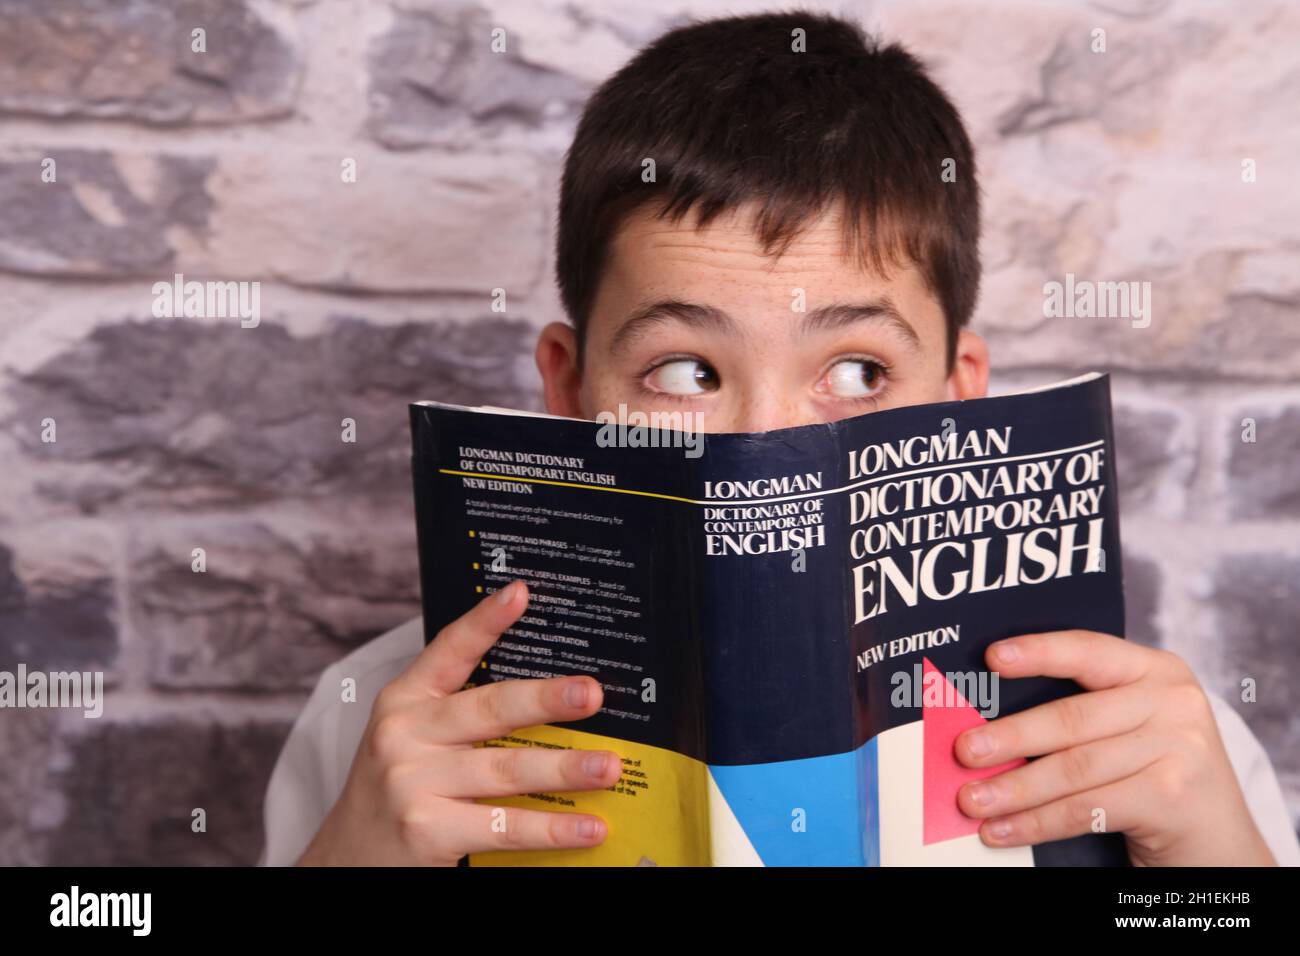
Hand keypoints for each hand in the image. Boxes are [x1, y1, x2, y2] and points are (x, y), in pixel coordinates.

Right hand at [296, 580, 620, 864]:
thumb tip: (552, 702)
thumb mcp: (414, 738)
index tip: (521, 593)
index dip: (485, 621)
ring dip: (566, 768)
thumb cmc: (398, 790)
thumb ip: (462, 715)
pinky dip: (553, 828)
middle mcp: (404, 734)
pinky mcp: (426, 830)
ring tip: (609, 766)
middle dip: (547, 700)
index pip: (449, 650)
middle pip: (490, 709)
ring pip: (506, 769)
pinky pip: (504, 826)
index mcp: (405, 700)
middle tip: (593, 693)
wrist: (347, 859)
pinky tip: (590, 827)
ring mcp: (413, 782)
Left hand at [953, 630, 1275, 865]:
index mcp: (1155, 670)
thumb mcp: (1129, 730)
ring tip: (972, 800)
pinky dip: (1038, 822)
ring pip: (1074, 768)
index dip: (1038, 652)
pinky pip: (1088, 808)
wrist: (1219, 842)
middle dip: (1009, 737)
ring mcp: (1180, 748)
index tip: (990, 658)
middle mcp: (1172, 701)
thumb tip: (985, 722)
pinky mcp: (1173, 796)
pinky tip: (1003, 830)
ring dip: (1015, 788)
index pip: (1087, 651)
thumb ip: (1080, 715)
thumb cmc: (1154, 776)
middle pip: (1071, 717)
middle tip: (962, 751)